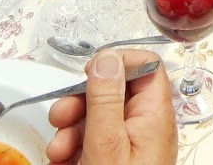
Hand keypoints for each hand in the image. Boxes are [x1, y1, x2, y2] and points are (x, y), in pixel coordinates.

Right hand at [47, 49, 176, 164]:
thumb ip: (105, 99)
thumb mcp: (105, 142)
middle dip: (80, 102)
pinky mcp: (118, 160)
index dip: (116, 62)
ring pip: (98, 118)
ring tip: (58, 149)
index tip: (89, 72)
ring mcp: (133, 144)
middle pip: (114, 92)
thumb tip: (107, 57)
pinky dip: (74, 147)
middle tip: (61, 117)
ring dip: (71, 129)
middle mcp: (147, 126)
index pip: (146, 65)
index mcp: (154, 115)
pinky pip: (94, 141)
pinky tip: (62, 159)